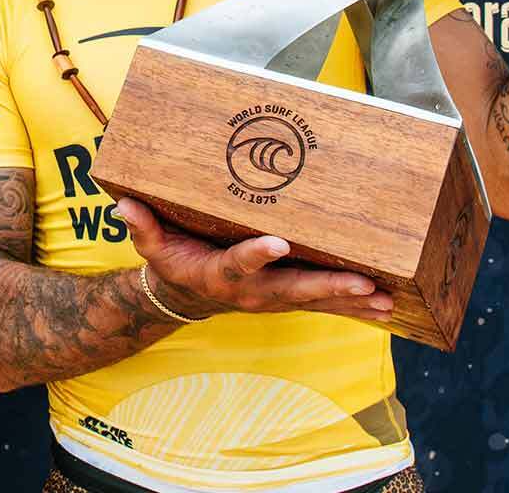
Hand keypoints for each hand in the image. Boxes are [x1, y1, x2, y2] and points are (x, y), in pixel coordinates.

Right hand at [113, 198, 392, 322]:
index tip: (277, 243)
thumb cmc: (173, 260)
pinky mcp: (287, 298)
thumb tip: (121, 203)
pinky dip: (353, 304)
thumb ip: (142, 225)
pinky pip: (323, 303)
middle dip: (330, 288)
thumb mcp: (152, 246)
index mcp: (220, 272)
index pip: (240, 263)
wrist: (185, 296)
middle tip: (364, 284)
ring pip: (316, 301)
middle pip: (294, 290)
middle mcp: (252, 291)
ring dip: (352, 301)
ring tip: (386, 301)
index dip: (257, 255)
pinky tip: (386, 305)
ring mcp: (273, 298)